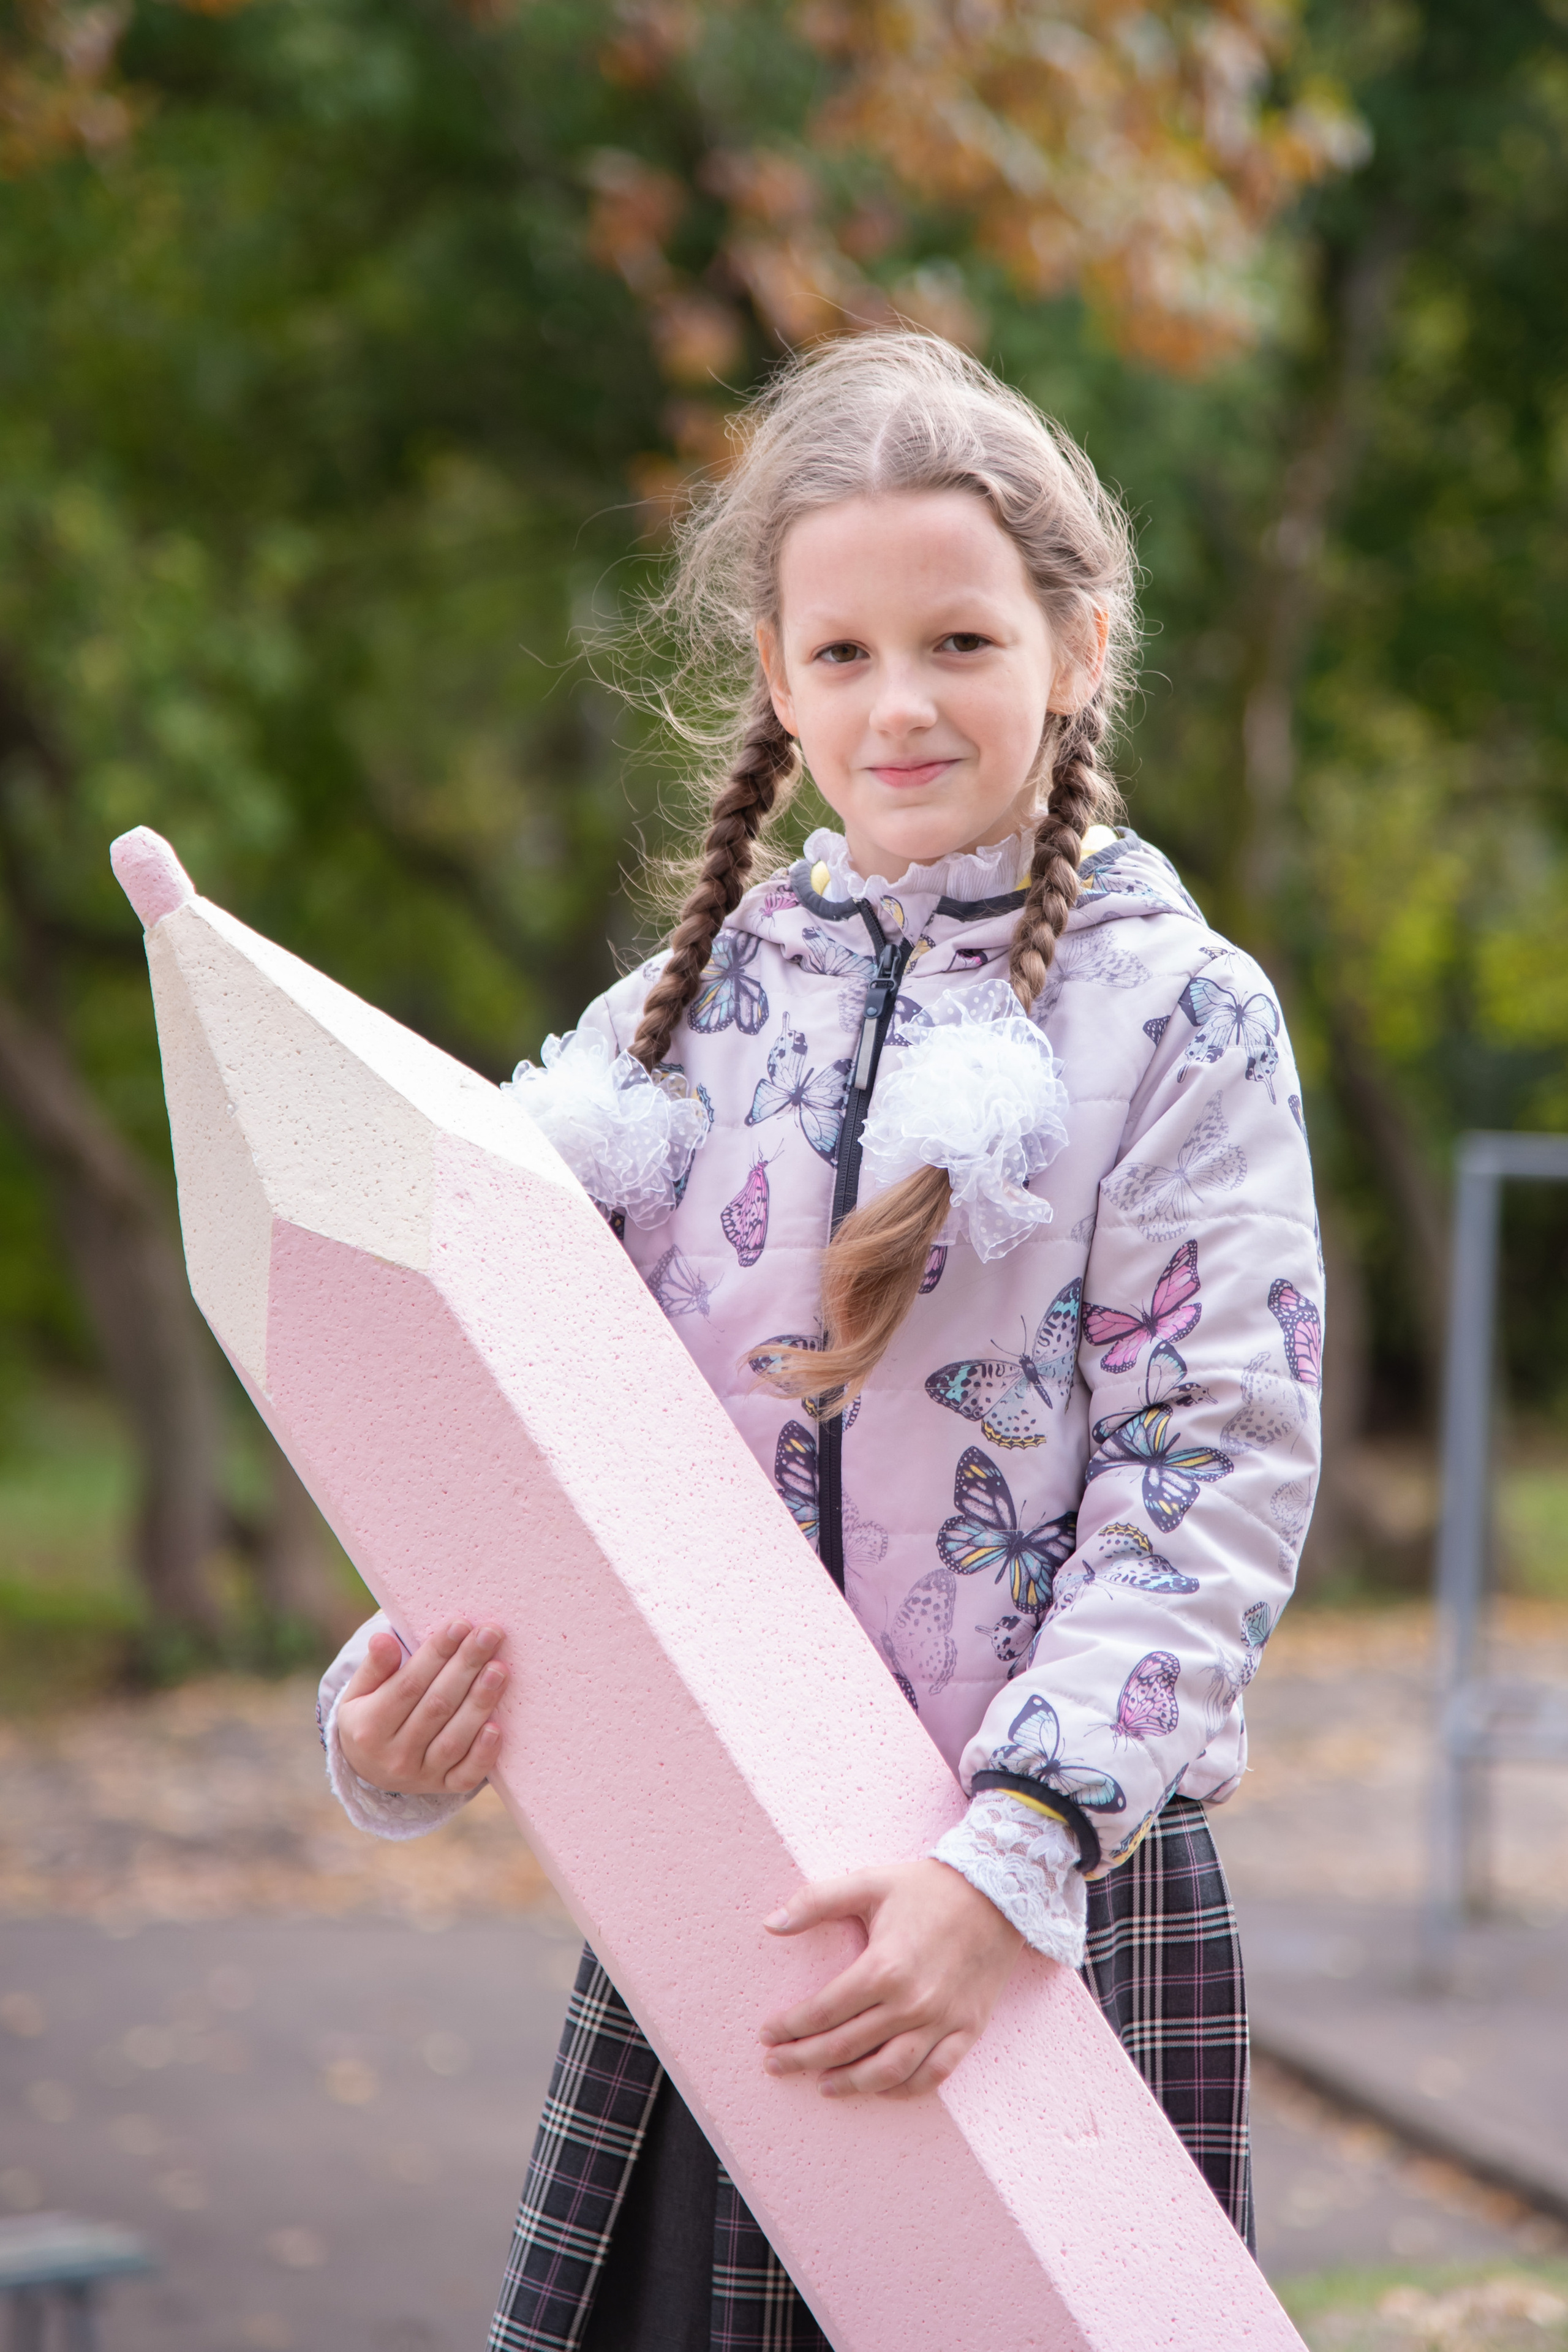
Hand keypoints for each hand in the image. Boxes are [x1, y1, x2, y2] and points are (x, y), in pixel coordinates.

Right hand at [335, 1620, 506, 1795]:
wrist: (370, 1771)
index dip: (436, 1654)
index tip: (460, 1624)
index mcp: (369, 1728)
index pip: (409, 1685)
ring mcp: (421, 1776)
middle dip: (466, 1667)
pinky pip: (467, 1774)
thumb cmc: (370, 1717)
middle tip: (490, 1634)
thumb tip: (383, 1638)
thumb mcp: (360, 1692)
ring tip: (499, 1669)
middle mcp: (394, 1756)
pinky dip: (484, 1753)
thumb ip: (374, 1667)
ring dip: (480, 1702)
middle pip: (437, 1706)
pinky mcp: (444, 1789)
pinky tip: (498, 1726)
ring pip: (455, 1738)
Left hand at [758, 1858, 1021, 2098]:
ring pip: (888, 2071)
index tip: (768, 2034)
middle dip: (804, 2059)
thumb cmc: (927, 1887)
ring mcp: (942, 2020)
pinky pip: (934, 2073)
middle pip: (847, 2045)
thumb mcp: (869, 1882)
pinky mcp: (967, 2029)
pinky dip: (905, 2089)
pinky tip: (880, 2088)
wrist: (998, 1892)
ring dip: (851, 2083)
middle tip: (777, 2064)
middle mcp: (911, 2002)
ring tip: (822, 2085)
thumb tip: (770, 1923)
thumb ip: (817, 1901)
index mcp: (883, 1967)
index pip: (824, 2011)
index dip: (791, 2027)